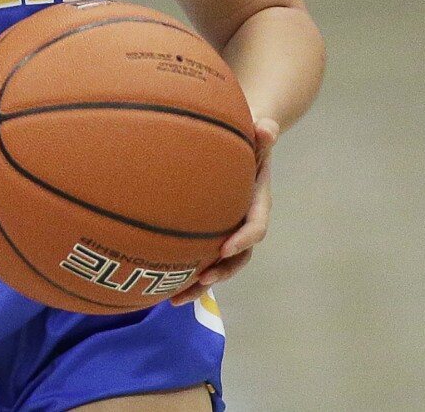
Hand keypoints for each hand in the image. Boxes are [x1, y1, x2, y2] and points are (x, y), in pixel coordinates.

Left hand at [170, 116, 278, 306]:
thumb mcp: (256, 134)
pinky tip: (158, 288)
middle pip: (237, 257)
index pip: (255, 225)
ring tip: (175, 299)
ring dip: (198, 284)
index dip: (243, 239)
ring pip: (216, 265)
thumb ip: (262, 132)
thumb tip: (266, 126)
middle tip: (202, 281)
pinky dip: (183, 274)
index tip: (225, 248)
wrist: (240, 145)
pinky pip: (199, 258)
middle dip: (221, 272)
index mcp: (256, 203)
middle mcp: (242, 223)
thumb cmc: (246, 138)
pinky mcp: (209, 235)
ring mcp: (226, 232)